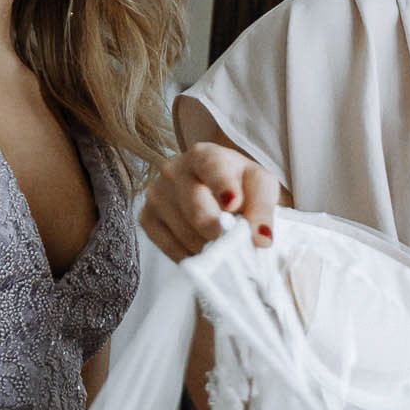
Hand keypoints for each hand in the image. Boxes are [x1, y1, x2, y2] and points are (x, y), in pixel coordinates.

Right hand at [139, 142, 280, 261]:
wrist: (217, 189)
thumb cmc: (240, 185)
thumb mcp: (260, 187)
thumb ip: (263, 208)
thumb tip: (261, 239)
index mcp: (204, 155)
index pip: (212, 169)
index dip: (222, 187)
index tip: (233, 204)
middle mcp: (174, 169)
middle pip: (197, 210)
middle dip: (222, 232)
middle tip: (237, 245)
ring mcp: (156, 194)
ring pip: (185, 233)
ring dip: (209, 247)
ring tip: (223, 243)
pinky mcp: (146, 217)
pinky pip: (169, 247)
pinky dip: (191, 254)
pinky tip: (204, 249)